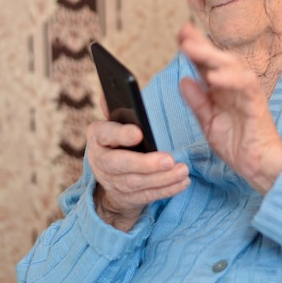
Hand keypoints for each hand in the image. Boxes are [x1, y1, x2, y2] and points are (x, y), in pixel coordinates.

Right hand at [87, 98, 190, 230]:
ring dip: (162, 178)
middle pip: (121, 165)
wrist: (110, 177)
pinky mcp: (128, 198)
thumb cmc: (118, 141)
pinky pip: (149, 195)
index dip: (121, 135)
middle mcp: (102, 162)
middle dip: (146, 164)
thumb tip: (115, 84)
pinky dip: (167, 190)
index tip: (139, 133)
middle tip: (169, 159)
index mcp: (98, 137)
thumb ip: (117, 107)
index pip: (106, 135)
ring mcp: (114, 183)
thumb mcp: (114, 123)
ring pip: (138, 183)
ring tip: (182, 170)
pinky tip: (183, 182)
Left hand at [177, 22, 281, 194]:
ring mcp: (247, 93)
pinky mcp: (256, 103)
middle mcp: (235, 86)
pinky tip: (213, 77)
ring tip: (192, 49)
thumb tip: (183, 80)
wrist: (258, 165)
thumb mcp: (208, 122)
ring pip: (232, 66)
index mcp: (223, 89)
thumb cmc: (237, 143)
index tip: (180, 34)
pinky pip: (245, 85)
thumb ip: (197, 101)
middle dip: (201, 44)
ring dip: (212, 55)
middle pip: (219, 59)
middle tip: (184, 33)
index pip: (207, 64)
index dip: (195, 48)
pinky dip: (230, 79)